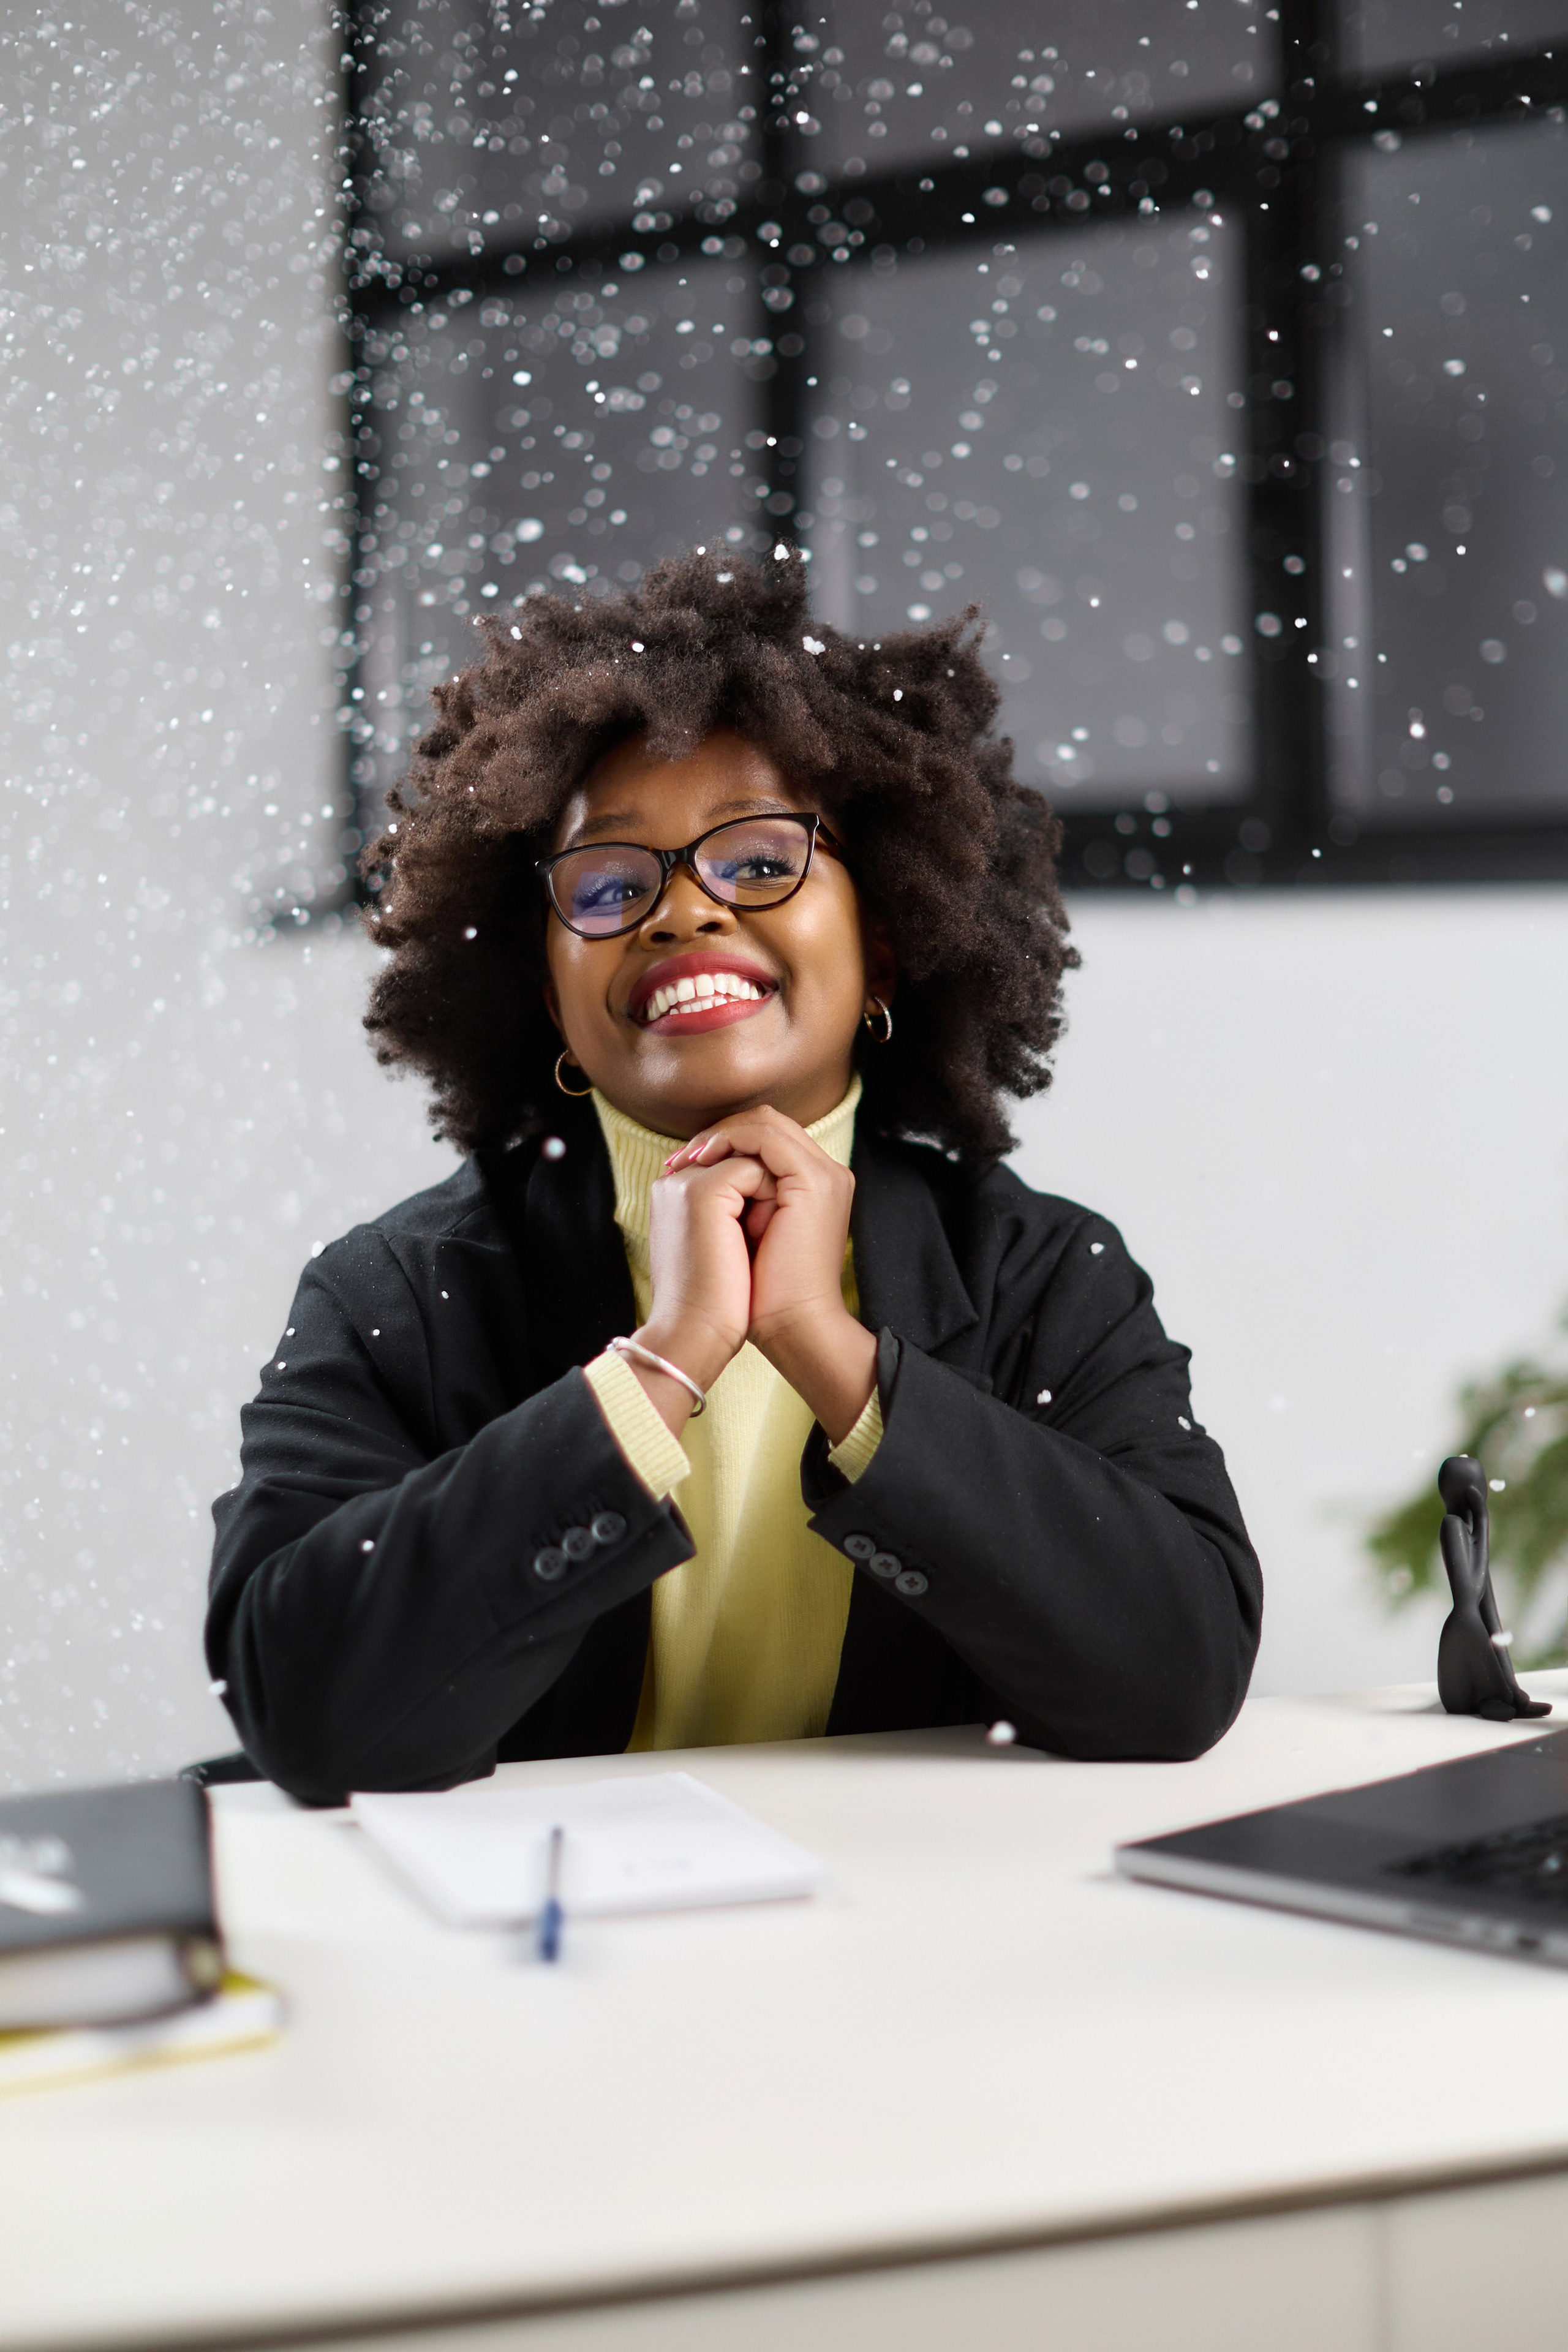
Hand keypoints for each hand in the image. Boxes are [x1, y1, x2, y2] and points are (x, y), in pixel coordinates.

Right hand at [631, 1146, 775, 1434]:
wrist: (697, 1336)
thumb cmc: (716, 1303)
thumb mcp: (724, 1243)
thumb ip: (733, 1207)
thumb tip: (767, 1186)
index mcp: (675, 1193)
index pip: (731, 1158)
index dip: (760, 1188)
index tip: (757, 1236)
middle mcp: (675, 1181)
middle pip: (742, 1150)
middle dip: (766, 1182)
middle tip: (762, 1234)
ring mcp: (685, 1181)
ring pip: (751, 1156)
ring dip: (769, 1192)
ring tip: (756, 1238)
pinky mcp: (702, 1190)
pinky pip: (754, 1168)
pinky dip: (768, 1200)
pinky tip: (755, 1237)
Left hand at [663, 1107, 876, 1443]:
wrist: (791, 1325)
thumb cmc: (761, 1293)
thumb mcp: (745, 1235)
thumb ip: (737, 1198)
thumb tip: (697, 1172)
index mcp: (812, 1186)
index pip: (766, 1139)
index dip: (723, 1142)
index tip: (682, 1164)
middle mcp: (824, 1174)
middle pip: (766, 1122)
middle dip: (719, 1133)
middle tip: (682, 1157)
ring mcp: (823, 1174)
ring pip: (765, 1123)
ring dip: (721, 1136)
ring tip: (689, 1159)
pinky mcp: (813, 1181)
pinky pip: (765, 1138)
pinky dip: (730, 1142)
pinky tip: (703, 1161)